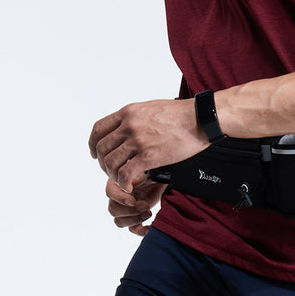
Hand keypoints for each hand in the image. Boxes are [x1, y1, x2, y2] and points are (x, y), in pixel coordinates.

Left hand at [89, 98, 206, 191]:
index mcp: (128, 113)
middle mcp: (129, 125)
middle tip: (112, 171)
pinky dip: (124, 183)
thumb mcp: (150, 108)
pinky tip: (130, 186)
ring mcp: (137, 141)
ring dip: (113, 175)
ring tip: (122, 180)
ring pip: (111, 163)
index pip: (99, 129)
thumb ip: (135, 118)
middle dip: (104, 163)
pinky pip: (126, 174)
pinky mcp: (149, 156)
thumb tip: (128, 128)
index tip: (96, 153)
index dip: (94, 144)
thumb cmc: (180, 114)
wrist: (200, 118)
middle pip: (103, 148)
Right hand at [106, 176, 166, 236]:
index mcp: (118, 183)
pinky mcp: (136, 217)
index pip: (110, 193)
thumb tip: (129, 184)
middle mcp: (119, 197)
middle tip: (146, 206)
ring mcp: (126, 209)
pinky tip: (150, 228)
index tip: (133, 200)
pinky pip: (132, 229)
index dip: (120, 199)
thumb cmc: (153, 171)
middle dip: (130, 210)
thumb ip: (134, 174)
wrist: (164, 178)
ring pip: (120, 221)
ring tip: (149, 213)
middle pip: (114, 210)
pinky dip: (140, 231)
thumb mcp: (144, 169)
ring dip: (134, 220)